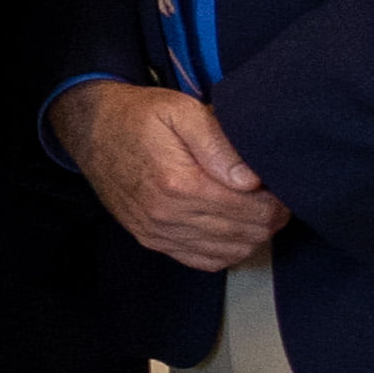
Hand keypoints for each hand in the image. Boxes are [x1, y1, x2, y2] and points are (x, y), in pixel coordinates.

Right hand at [53, 76, 287, 272]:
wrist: (91, 130)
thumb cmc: (140, 116)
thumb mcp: (181, 111)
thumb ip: (219, 143)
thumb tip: (252, 180)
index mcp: (179, 184)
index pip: (251, 210)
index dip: (278, 202)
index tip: (282, 186)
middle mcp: (167, 216)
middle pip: (244, 234)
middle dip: (270, 219)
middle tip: (276, 198)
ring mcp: (158, 233)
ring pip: (228, 252)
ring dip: (251, 235)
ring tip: (256, 210)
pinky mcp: (152, 240)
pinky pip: (203, 261)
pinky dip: (227, 251)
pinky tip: (231, 229)